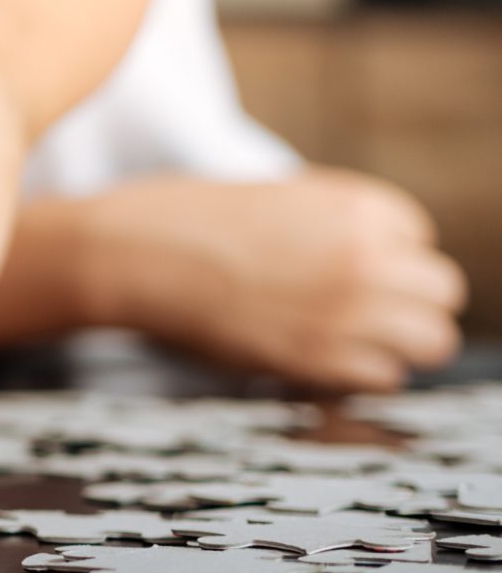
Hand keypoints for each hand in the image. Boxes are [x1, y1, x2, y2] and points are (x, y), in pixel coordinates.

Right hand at [81, 168, 464, 390]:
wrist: (131, 253)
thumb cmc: (189, 217)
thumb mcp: (278, 194)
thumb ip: (337, 221)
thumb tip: (382, 253)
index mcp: (356, 207)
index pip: (418, 234)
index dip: (384, 248)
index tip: (346, 256)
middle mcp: (366, 260)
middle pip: (443, 291)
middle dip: (409, 296)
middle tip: (366, 300)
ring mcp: (346, 314)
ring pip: (433, 341)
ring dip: (398, 338)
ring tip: (354, 332)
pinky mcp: (317, 361)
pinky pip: (385, 377)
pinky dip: (361, 370)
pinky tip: (323, 351)